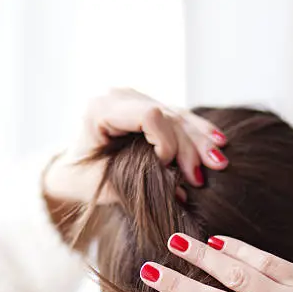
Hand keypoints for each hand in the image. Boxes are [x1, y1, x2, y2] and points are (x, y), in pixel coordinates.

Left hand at [43, 88, 227, 202]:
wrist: (73, 169)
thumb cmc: (83, 179)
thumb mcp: (105, 186)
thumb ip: (140, 185)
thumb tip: (183, 193)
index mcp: (102, 109)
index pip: (149, 115)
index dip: (166, 142)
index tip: (167, 168)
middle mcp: (121, 98)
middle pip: (169, 116)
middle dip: (191, 146)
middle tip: (205, 175)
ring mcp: (139, 101)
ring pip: (179, 116)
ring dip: (201, 140)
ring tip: (220, 161)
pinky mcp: (152, 111)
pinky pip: (180, 119)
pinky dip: (198, 134)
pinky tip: (218, 142)